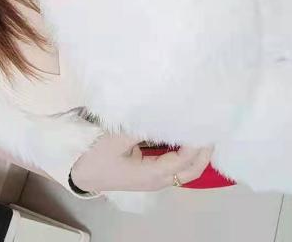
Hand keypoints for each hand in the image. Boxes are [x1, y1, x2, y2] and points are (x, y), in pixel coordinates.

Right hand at [70, 133, 211, 192]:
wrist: (79, 174)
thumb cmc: (95, 157)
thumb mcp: (116, 139)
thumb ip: (141, 127)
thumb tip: (163, 111)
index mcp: (152, 174)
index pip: (184, 159)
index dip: (196, 142)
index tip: (201, 119)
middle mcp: (159, 180)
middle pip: (193, 170)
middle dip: (205, 151)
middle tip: (211, 126)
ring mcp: (156, 179)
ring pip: (187, 170)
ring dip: (197, 152)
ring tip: (202, 129)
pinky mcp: (151, 174)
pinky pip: (176, 166)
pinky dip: (186, 153)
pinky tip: (185, 136)